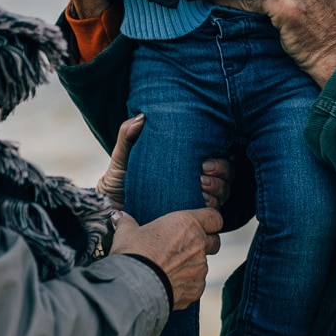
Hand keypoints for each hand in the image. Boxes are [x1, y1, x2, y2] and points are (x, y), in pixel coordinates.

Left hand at [98, 115, 232, 210]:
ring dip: (217, 190)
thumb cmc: (117, 182)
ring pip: (221, 195)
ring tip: (201, 186)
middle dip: (221, 174)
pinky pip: (209, 215)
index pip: (216, 159)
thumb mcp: (122, 157)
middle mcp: (194, 183)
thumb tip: (141, 117)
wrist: (109, 211)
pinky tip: (199, 203)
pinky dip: (210, 208)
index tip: (204, 162)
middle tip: (203, 173)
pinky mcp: (187, 219)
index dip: (219, 161)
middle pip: (225, 177)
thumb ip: (128, 135)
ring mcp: (193, 202)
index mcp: (185, 164)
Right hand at [111, 206, 223, 311]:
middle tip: (184, 247)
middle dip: (204, 244)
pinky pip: (196, 284)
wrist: (134, 287)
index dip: (210, 221)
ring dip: (192, 266)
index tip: (203, 224)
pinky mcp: (196, 289)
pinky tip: (169, 284)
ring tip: (170, 269)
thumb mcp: (126, 233)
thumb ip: (126, 222)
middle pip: (214, 242)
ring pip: (203, 265)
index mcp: (187, 224)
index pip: (214, 217)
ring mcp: (200, 268)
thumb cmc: (132, 253)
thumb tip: (118, 216)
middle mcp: (199, 245)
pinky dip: (186, 284)